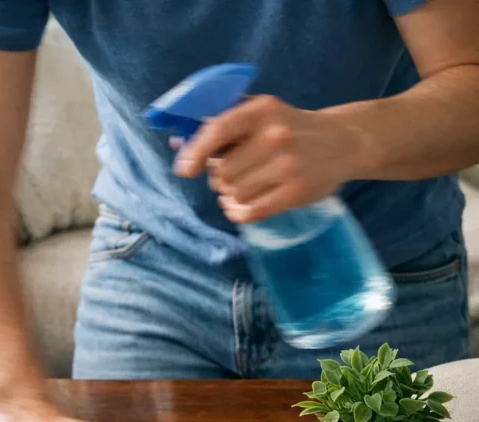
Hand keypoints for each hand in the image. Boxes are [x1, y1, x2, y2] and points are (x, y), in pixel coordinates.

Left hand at [173, 95, 361, 222]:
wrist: (343, 142)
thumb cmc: (289, 127)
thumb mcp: (260, 113)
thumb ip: (220, 123)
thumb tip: (177, 144)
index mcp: (262, 111)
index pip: (218, 130)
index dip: (195, 152)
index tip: (184, 170)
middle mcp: (276, 136)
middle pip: (221, 172)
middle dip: (220, 176)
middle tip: (234, 171)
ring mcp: (289, 166)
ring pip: (234, 193)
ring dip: (230, 194)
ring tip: (244, 185)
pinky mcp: (297, 192)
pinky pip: (250, 212)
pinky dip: (238, 212)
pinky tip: (240, 205)